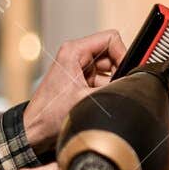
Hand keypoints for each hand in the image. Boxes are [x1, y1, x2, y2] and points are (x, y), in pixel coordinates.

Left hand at [22, 29, 126, 152]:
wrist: (36, 130)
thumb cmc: (50, 114)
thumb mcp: (87, 99)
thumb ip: (113, 88)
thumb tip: (133, 82)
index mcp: (74, 51)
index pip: (110, 39)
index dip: (123, 54)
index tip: (127, 72)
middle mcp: (77, 56)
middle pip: (112, 54)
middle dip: (118, 72)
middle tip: (117, 89)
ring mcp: (79, 68)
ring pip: (110, 69)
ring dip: (112, 84)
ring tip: (103, 99)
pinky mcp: (81, 81)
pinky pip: (103, 81)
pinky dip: (106, 91)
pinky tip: (100, 103)